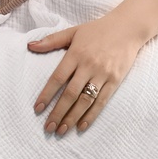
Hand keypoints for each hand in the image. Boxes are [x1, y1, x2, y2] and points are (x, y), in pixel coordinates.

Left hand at [28, 15, 146, 136]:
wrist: (128, 28)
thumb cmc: (98, 30)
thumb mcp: (73, 31)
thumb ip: (51, 40)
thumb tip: (30, 46)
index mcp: (76, 54)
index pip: (57, 78)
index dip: (47, 94)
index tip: (38, 109)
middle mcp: (88, 65)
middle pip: (70, 94)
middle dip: (58, 112)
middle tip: (48, 128)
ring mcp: (103, 74)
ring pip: (85, 101)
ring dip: (72, 117)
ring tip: (61, 130)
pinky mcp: (115, 80)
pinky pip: (102, 101)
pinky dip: (91, 115)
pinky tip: (81, 126)